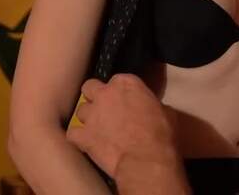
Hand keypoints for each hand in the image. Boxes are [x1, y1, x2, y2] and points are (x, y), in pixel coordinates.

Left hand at [67, 74, 190, 194]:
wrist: (146, 159)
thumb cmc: (161, 134)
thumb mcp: (165, 112)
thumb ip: (150, 104)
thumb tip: (149, 109)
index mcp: (127, 83)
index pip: (117, 80)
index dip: (119, 91)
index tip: (124, 100)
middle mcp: (105, 93)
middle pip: (90, 87)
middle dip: (95, 96)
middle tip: (103, 109)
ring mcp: (91, 114)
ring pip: (80, 110)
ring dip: (88, 119)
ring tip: (96, 130)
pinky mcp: (83, 135)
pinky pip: (73, 134)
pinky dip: (78, 138)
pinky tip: (85, 143)